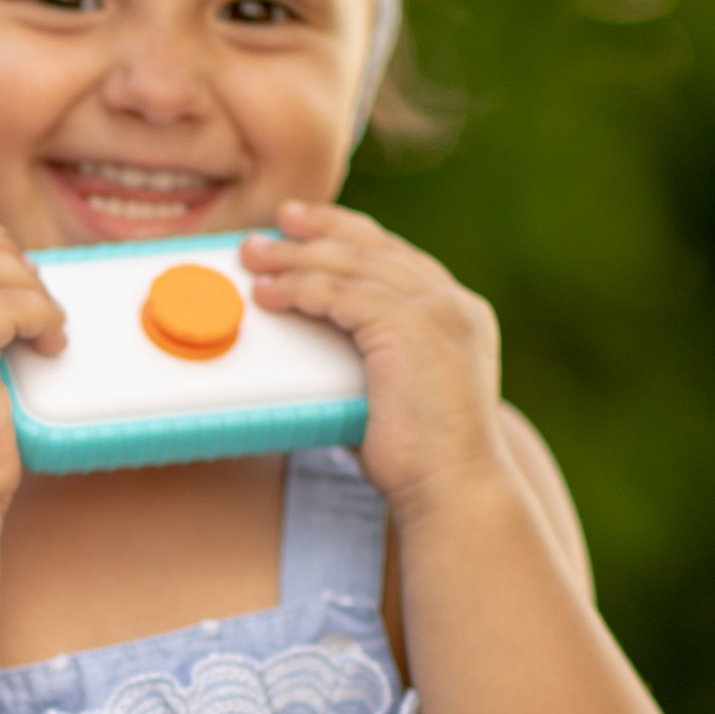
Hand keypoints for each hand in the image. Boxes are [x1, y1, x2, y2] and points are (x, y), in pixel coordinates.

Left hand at [242, 197, 505, 519]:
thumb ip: (371, 361)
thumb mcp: (401, 394)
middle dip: (318, 230)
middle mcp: (453, 303)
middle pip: (373, 247)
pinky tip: (271, 293)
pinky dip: (300, 290)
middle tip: (275, 223)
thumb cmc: (422, 462)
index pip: (396, 255)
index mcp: (459, 313)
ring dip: (296, 258)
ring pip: (351, 265)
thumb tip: (317, 352)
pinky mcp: (411, 328)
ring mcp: (436, 311)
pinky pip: (341, 295)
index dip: (348, 233)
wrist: (454, 490)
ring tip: (255, 256)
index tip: (306, 226)